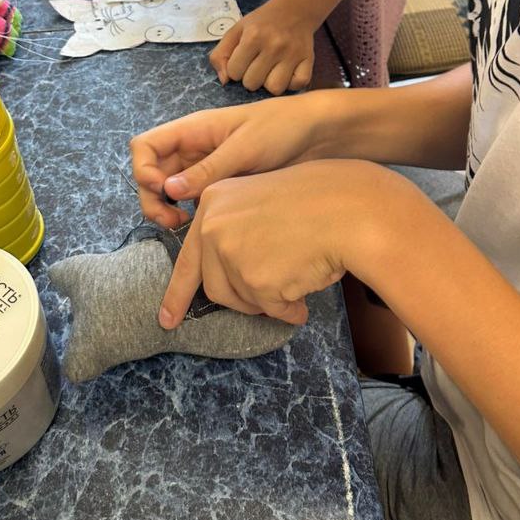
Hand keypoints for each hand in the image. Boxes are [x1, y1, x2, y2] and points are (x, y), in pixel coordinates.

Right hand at [130, 96, 328, 228]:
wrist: (317, 134)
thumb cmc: (281, 128)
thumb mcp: (245, 148)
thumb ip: (208, 169)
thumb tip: (168, 190)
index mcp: (192, 131)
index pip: (145, 147)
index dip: (144, 170)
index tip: (165, 191)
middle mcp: (192, 149)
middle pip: (151, 174)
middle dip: (154, 200)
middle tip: (175, 222)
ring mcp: (204, 168)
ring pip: (168, 191)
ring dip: (168, 210)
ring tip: (186, 226)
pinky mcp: (220, 185)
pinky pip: (191, 200)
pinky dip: (189, 213)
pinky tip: (206, 225)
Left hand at [158, 161, 379, 326]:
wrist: (351, 208)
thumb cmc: (319, 203)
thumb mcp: (263, 202)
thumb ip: (237, 231)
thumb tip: (228, 278)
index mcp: (213, 201)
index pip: (187, 255)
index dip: (177, 293)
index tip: (167, 318)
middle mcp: (212, 226)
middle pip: (213, 286)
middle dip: (239, 302)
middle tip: (262, 305)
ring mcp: (230, 253)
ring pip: (241, 300)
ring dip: (268, 302)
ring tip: (296, 281)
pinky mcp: (254, 279)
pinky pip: (270, 310)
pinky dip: (289, 309)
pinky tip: (306, 292)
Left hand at [210, 3, 314, 93]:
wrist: (294, 10)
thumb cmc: (261, 23)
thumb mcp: (235, 31)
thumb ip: (220, 54)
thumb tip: (225, 80)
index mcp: (253, 36)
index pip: (234, 72)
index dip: (236, 69)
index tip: (243, 60)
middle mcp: (274, 45)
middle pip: (252, 83)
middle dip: (251, 77)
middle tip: (257, 65)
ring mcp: (293, 54)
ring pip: (275, 89)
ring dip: (270, 84)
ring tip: (271, 71)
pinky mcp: (309, 60)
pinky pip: (297, 85)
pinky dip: (291, 83)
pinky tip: (286, 73)